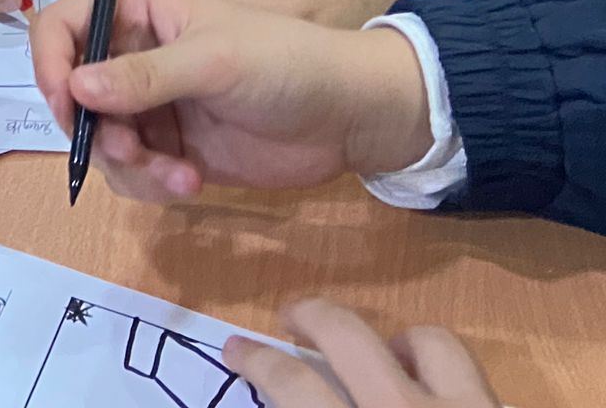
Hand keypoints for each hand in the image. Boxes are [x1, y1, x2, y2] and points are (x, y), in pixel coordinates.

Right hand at [31, 0, 433, 202]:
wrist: (351, 116)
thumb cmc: (287, 63)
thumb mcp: (214, 60)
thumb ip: (144, 76)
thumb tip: (75, 89)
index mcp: (140, 9)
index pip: (65, 23)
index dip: (49, 61)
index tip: (63, 104)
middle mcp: (135, 54)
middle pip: (74, 92)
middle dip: (95, 129)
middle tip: (130, 151)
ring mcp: (152, 104)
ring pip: (100, 139)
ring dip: (127, 164)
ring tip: (175, 174)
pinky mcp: (171, 147)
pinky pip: (132, 171)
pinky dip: (151, 183)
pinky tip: (191, 183)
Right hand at [226, 300, 497, 406]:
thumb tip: (284, 394)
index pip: (293, 384)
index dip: (258, 361)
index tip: (235, 348)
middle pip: (351, 336)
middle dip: (314, 316)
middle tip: (294, 318)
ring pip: (430, 342)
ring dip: (399, 342)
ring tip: (386, 356)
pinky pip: (476, 377)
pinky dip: (448, 377)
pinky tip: (438, 396)